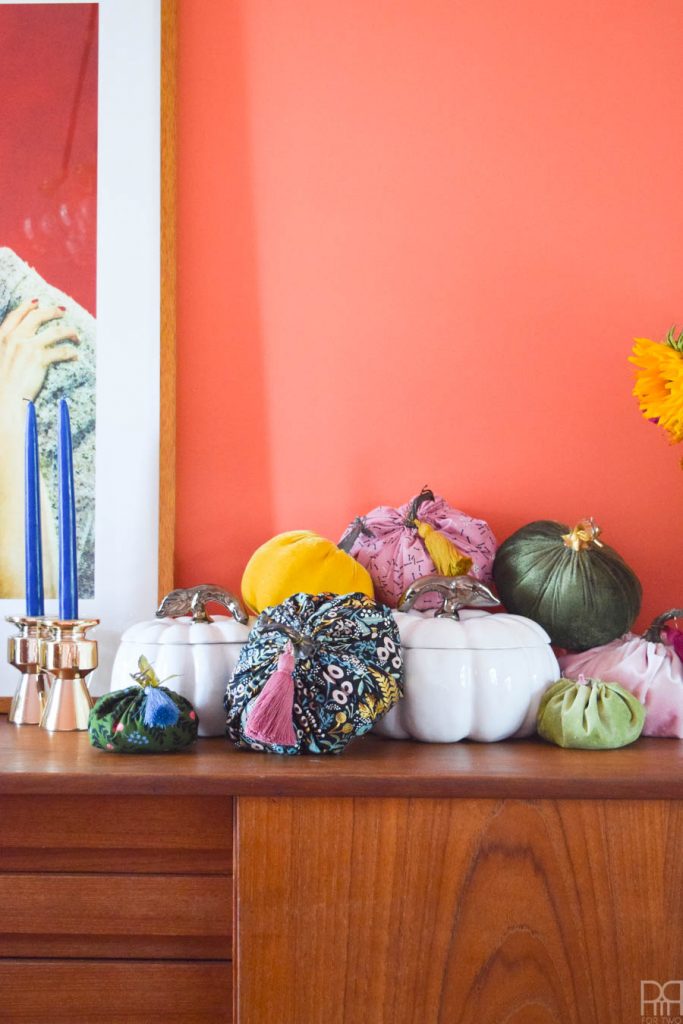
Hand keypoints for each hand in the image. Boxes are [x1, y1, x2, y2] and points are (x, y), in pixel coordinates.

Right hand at [0, 298, 78, 413]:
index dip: (27, 306)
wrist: (2, 399)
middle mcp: (14, 338)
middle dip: (52, 311)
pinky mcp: (40, 359)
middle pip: (37, 317)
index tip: (37, 302)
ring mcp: (28, 347)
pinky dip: (71, 353)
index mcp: (1, 337)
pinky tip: (75, 356)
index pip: (16, 316)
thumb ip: (6, 347)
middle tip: (63, 311)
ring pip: (55, 331)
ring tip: (76, 336)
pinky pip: (62, 351)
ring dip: (69, 332)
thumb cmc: (1, 384)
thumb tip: (18, 343)